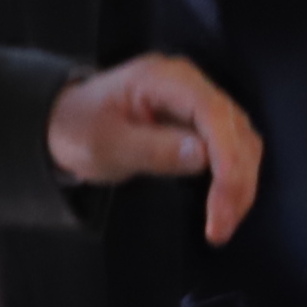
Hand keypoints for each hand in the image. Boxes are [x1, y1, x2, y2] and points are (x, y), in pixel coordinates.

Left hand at [49, 54, 263, 244]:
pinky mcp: (201, 122)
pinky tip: (225, 206)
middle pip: (235, 128)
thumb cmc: (79, 128)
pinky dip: (234, 179)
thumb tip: (202, 155)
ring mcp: (198, 101)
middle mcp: (190, 83)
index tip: (222, 205)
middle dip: (237, 180)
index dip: (227, 160)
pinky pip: (232, 148)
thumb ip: (153, 149)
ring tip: (223, 224)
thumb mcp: (105, 144)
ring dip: (241, 184)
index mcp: (166, 78)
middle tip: (221, 228)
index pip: (213, 114)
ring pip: (241, 140)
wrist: (65, 121)